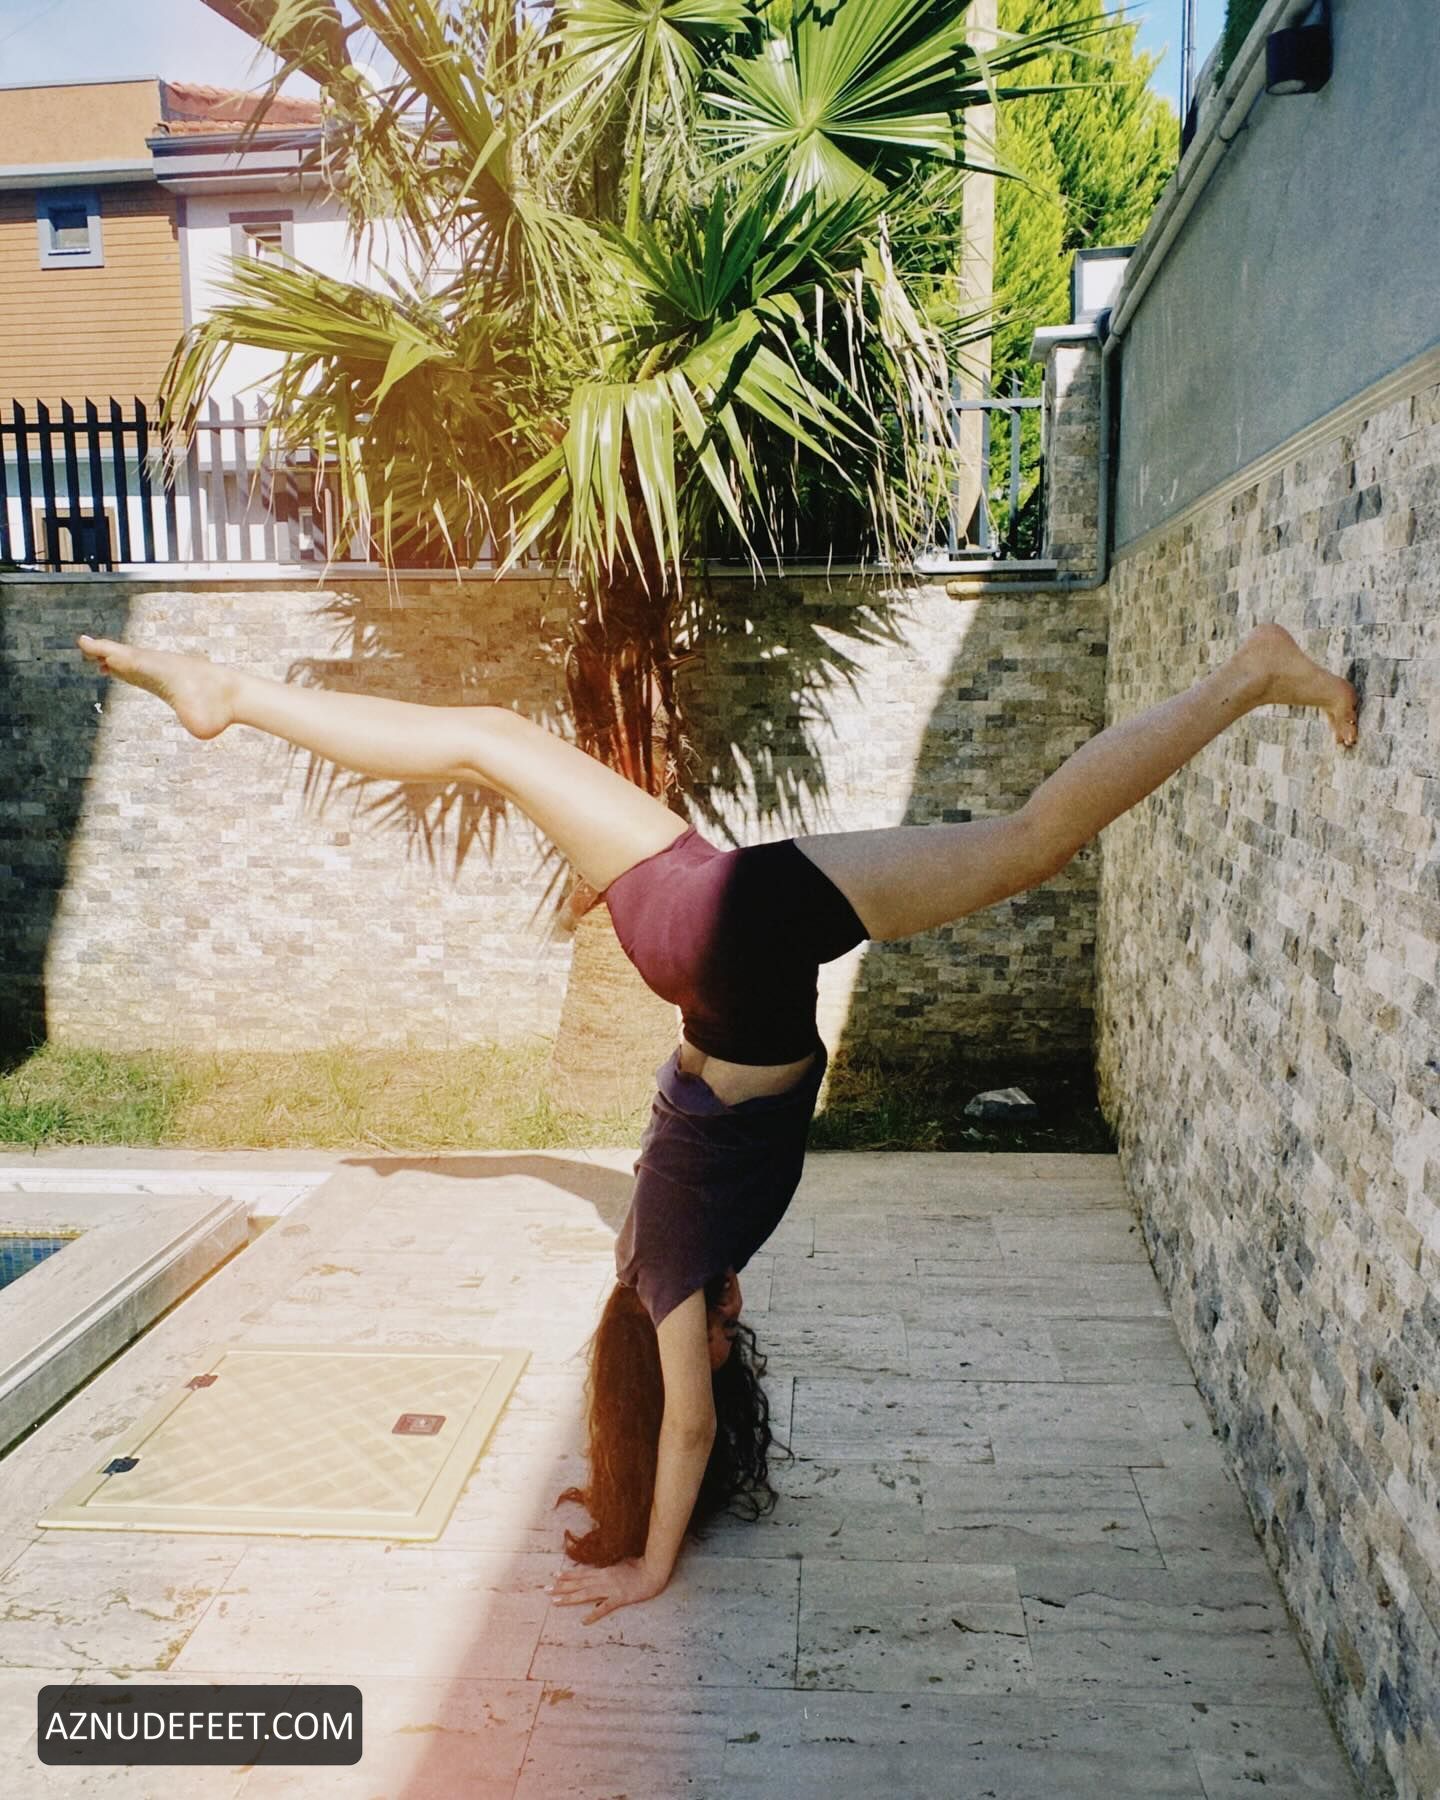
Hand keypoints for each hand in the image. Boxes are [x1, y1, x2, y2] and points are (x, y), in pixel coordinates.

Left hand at [548, 1556, 666, 1624]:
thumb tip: (600, 1572)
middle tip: (545, 1590)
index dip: (567, 1575)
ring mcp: (610, 1588)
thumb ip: (610, 1569)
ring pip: (586, 1593)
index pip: (581, 1574)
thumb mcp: (621, 1564)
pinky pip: (604, 1607)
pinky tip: (583, 1621)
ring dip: (569, 1598)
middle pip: (579, 1583)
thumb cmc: (639, 1567)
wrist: (653, 1571)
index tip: (553, 1576)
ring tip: (555, 1601)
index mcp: (604, 1571)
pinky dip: (593, 1614)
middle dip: (561, 1587)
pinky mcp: (620, 1598)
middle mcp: (603, 1578)